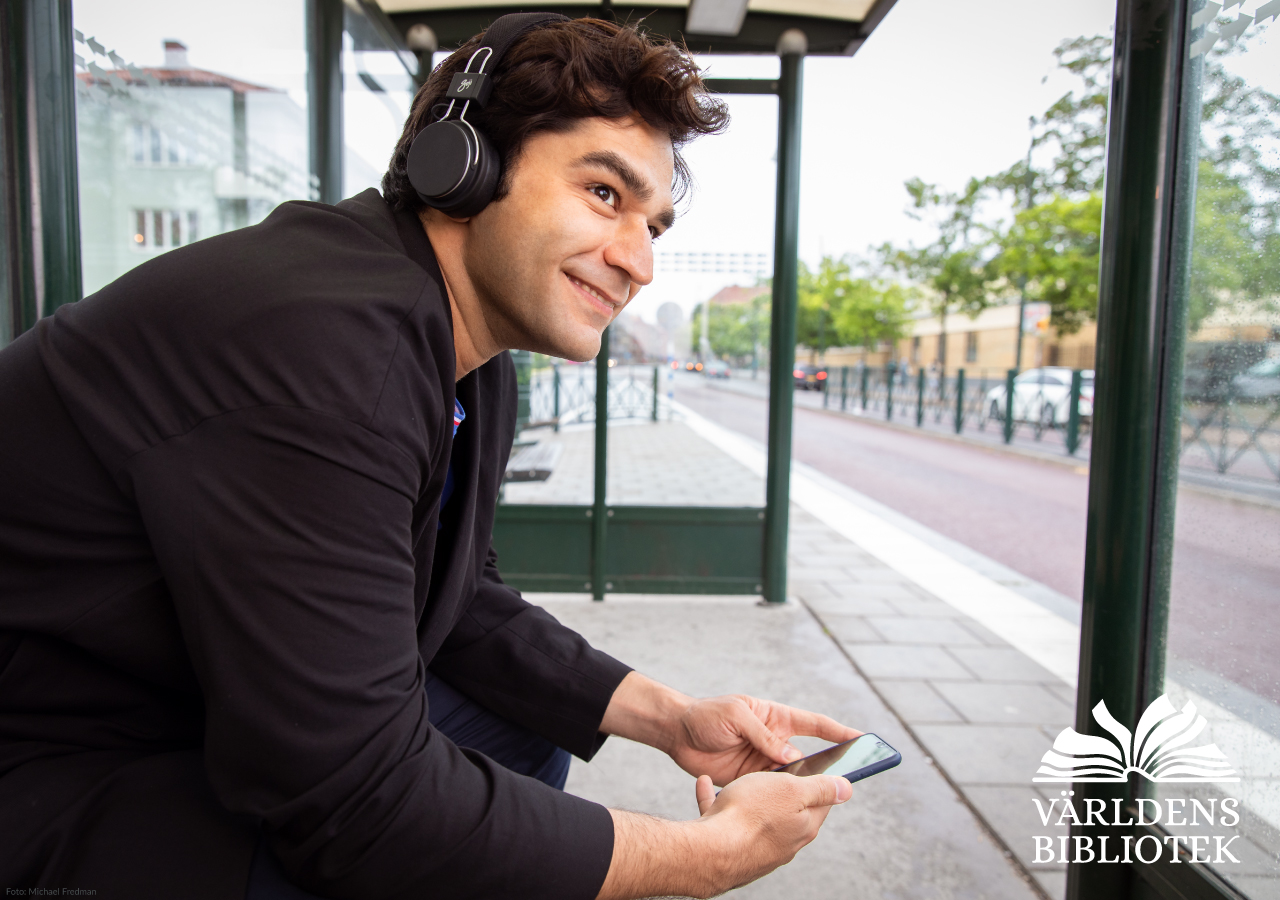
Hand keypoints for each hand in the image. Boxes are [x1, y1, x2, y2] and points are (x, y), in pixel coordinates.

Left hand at [670, 694, 860, 785]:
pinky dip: (781, 797)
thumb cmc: (706, 715)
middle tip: (847, 778)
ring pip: (792, 777)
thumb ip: (763, 735)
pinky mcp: (750, 780)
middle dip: (827, 766)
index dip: (838, 731)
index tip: (863, 739)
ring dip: (803, 785)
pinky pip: (771, 790)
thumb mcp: (736, 716)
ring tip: (818, 796)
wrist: (676, 734)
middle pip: (808, 755)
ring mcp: (763, 761)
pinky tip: (788, 805)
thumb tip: (790, 756)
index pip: (814, 724)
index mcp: (775, 717)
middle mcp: (773, 740)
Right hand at [694, 770, 852, 890]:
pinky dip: (715, 800)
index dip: (819, 781)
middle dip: (779, 789)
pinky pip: (723, 817)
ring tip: (735, 778)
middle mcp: (784, 841)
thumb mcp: (793, 789)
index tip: (812, 766)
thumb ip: (820, 789)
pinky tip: (706, 784)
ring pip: (752, 814)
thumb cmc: (752, 814)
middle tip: (769, 770)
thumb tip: (847, 788)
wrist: (711, 850)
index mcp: (804, 826)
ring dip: (744, 794)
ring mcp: (756, 847)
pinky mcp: (729, 847)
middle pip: (788, 809)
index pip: (822, 802)